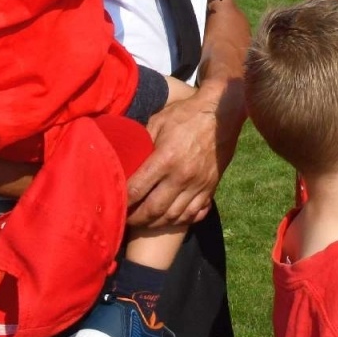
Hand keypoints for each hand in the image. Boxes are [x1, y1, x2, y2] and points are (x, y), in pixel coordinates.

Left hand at [127, 84, 227, 227]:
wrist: (222, 113)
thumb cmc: (187, 114)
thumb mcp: (158, 122)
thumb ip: (142, 143)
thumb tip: (125, 157)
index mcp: (165, 159)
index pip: (137, 190)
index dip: (123, 202)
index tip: (114, 204)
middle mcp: (182, 176)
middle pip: (154, 210)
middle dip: (137, 219)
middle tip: (127, 219)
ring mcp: (199, 183)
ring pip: (174, 216)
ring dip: (157, 223)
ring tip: (146, 221)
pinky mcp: (211, 185)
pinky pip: (195, 212)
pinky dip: (182, 220)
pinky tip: (172, 218)